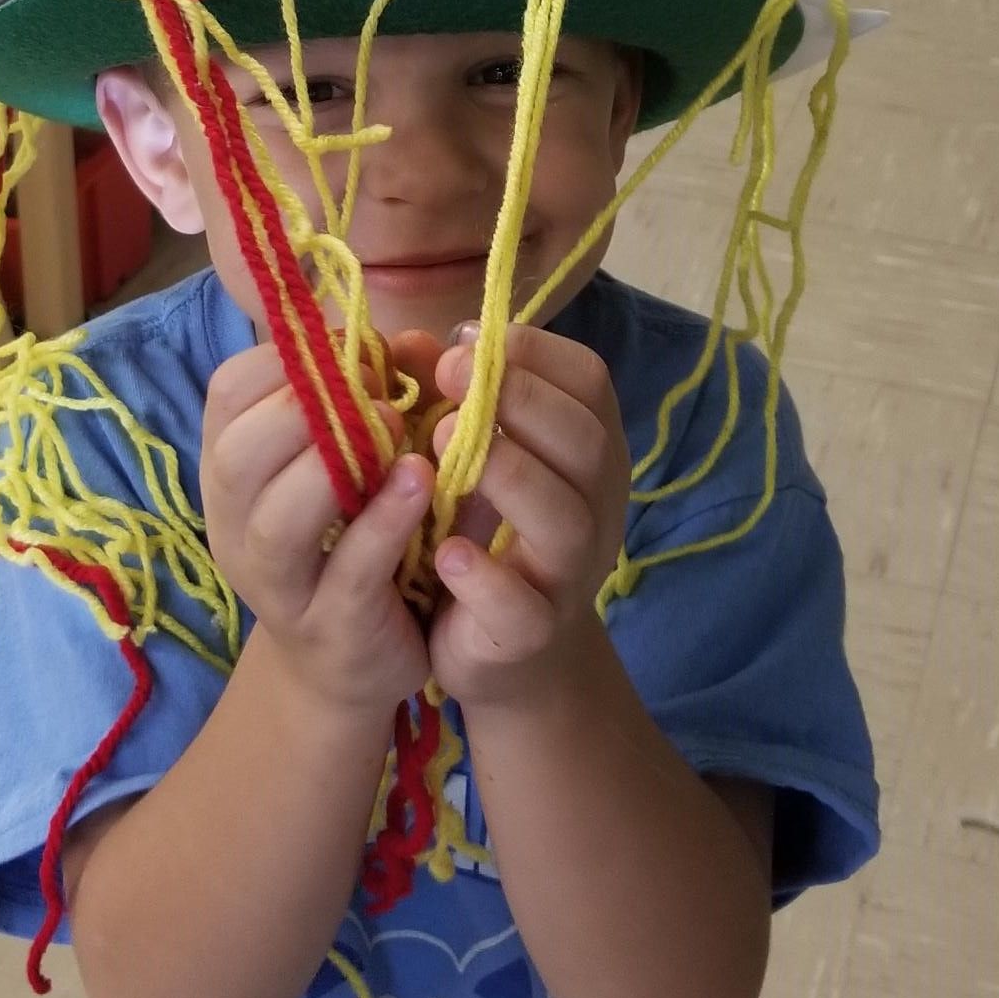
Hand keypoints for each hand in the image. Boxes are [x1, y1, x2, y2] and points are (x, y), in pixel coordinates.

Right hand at [201, 341, 434, 716]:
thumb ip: (378, 399)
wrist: (350, 667)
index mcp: (233, 470)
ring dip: (335, 464)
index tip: (352, 346)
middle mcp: (236, 526)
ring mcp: (278, 585)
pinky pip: (347, 571)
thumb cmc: (350, 539)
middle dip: (301, 409)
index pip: (227, 392)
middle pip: (236, 456)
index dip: (288, 357)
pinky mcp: (330, 627)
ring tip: (397, 428)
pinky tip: (421, 483)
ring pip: (275, 521)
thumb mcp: (355, 462)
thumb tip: (415, 341)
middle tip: (372, 391)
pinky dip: (384, 522)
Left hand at [427, 325, 629, 710]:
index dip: (534, 353)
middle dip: (519, 399)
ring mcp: (570, 574)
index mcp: (586, 449)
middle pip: (585, 442)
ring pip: (565, 520)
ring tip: (440, 445)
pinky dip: (484, 577)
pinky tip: (444, 552)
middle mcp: (594, 506)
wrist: (505, 654)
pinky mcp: (532, 634)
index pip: (589, 382)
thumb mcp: (468, 454)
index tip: (464, 344)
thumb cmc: (484, 529)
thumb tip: (404, 343)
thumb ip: (443, 398)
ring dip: (507, 473)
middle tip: (449, 381)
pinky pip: (523, 607)